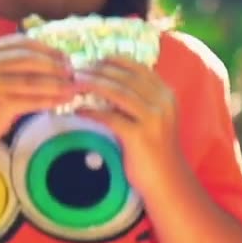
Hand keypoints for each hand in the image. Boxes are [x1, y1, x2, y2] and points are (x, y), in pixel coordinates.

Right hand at [0, 34, 75, 137]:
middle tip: (74, 73)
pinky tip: (63, 101)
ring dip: (58, 84)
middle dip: (56, 66)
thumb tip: (58, 58)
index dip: (48, 49)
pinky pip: (31, 100)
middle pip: (30, 60)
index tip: (66, 57)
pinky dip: (50, 100)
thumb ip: (17, 62)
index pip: (24, 43)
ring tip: (74, 88)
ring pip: (33, 81)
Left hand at [75, 56, 184, 195]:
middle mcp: (162, 102)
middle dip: (98, 71)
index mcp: (166, 94)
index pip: (137, 67)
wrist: (168, 181)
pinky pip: (110, 117)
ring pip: (118, 92)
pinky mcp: (140, 136)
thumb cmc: (155, 149)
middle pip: (125, 77)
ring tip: (74, 85)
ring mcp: (153, 119)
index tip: (93, 61)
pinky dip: (92, 111)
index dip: (113, 61)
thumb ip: (138, 99)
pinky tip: (78, 110)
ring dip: (92, 85)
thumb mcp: (153, 118)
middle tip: (76, 70)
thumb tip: (106, 81)